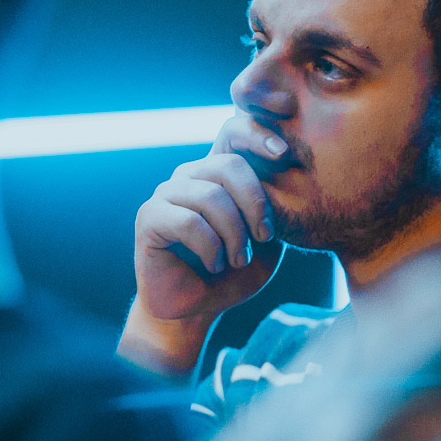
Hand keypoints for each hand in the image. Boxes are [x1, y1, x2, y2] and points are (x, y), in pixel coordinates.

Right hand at [118, 114, 288, 373]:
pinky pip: (188, 222)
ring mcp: (166, 193)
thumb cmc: (234, 273)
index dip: (258, 133)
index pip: (234, 130)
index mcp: (218, 172)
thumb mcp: (266, 238)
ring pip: (211, 196)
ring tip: (237, 260)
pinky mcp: (148, 218)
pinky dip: (210, 248)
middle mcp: (190, 175)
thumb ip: (274, 206)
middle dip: (255, 204)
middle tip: (263, 238)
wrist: (197, 309)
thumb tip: (291, 173)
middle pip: (229, 165)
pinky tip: (214, 265)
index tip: (284, 154)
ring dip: (234, 234)